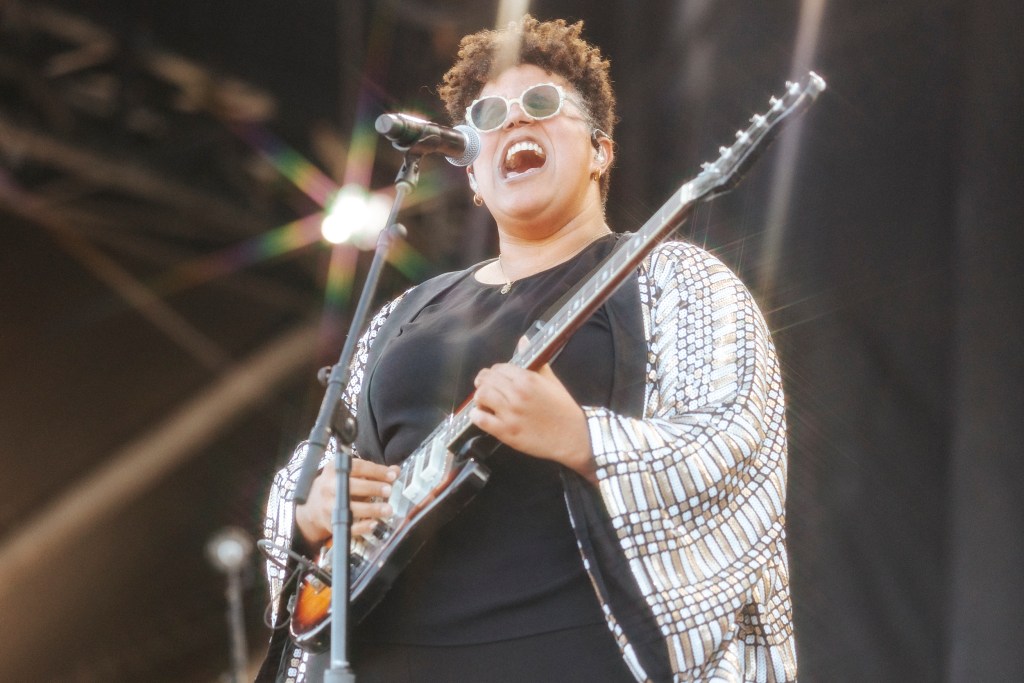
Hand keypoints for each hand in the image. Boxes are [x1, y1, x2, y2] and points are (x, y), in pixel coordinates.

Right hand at [295, 459, 398, 546]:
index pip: (358, 467)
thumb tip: (395, 470)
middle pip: (352, 486)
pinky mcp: (332, 523)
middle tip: (388, 490)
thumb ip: (374, 472)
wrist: (312, 505)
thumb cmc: (337, 485)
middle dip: (372, 488)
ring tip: (387, 509)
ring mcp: (329, 506)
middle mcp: (329, 486)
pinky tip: (374, 523)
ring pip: (351, 508)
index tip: (392, 475)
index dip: (376, 471)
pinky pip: (348, 526)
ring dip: (371, 509)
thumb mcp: (351, 473)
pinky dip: (362, 526)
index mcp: (335, 470)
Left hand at [470, 354, 595, 482]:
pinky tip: (482, 415)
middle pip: (486, 380)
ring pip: (480, 396)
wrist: (573, 436)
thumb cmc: (563, 408)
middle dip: (484, 383)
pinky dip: (476, 415)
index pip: (498, 368)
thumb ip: (535, 361)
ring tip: (485, 403)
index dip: (495, 373)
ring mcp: (510, 414)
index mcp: (527, 379)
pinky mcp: (506, 432)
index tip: (497, 379)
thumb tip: (524, 340)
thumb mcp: (551, 381)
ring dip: (479, 398)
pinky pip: (480, 419)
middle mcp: (517, 394)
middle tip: (488, 390)